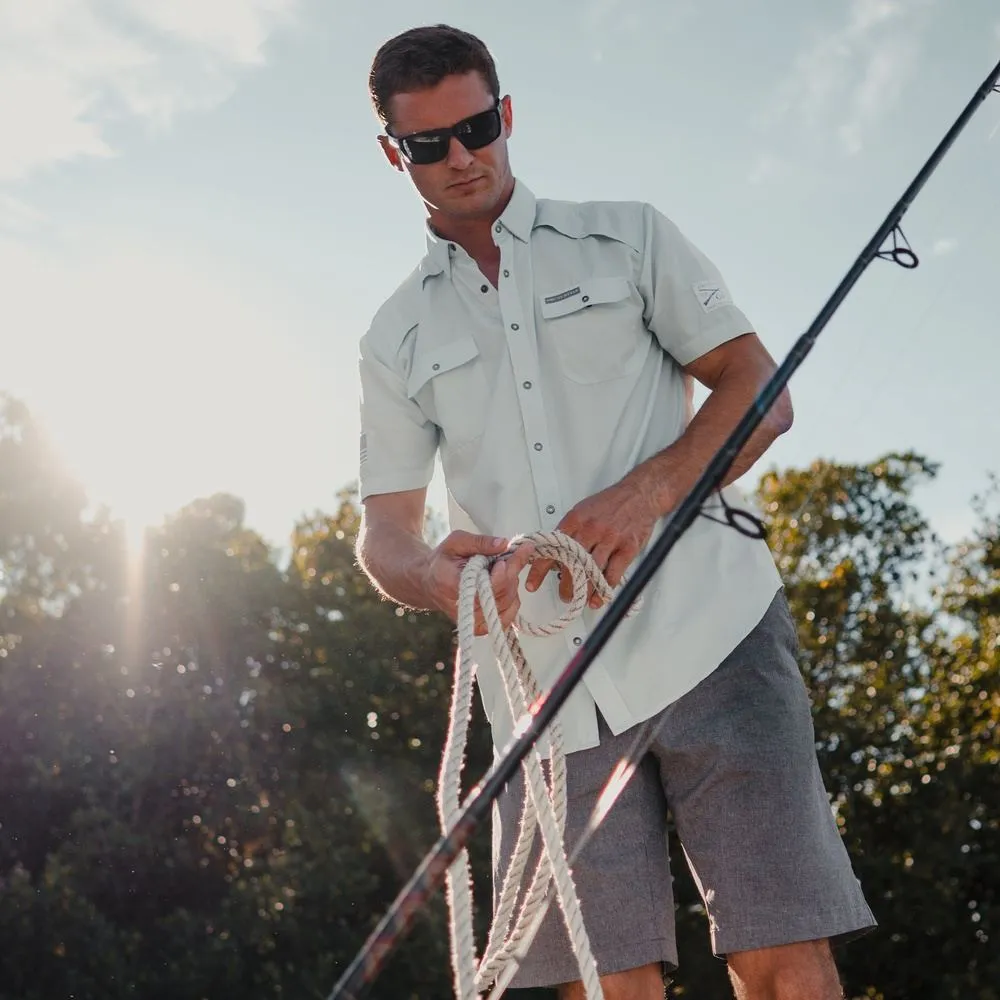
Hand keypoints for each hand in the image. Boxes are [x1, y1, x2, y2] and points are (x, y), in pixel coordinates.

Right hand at [424, 530, 535, 635]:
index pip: (489, 585)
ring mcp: (474, 622)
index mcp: (454, 586)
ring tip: (501, 569)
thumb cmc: (442, 561)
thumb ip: (480, 543)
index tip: (509, 555)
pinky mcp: (482, 628)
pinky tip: (503, 584)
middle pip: (503, 593)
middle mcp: (465, 610)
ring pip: (509, 602)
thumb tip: (504, 544)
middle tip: (511, 556)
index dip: (504, 570)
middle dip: (511, 571)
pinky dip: (512, 596)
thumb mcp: (456, 542)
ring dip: (512, 582)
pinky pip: (509, 614)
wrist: (430, 584)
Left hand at [524, 476, 659, 607]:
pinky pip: (613, 574)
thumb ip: (569, 532)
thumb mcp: (583, 510)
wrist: (640, 494)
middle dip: (565, 585)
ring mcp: (610, 538)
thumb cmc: (610, 503)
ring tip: (580, 601)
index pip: (552, 548)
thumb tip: (555, 555)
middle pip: (571, 563)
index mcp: (575, 519)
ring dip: (584, 591)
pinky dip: (604, 590)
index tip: (532, 583)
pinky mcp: (627, 547)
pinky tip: (599, 598)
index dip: (539, 569)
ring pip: (591, 572)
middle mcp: (591, 529)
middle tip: (564, 596)